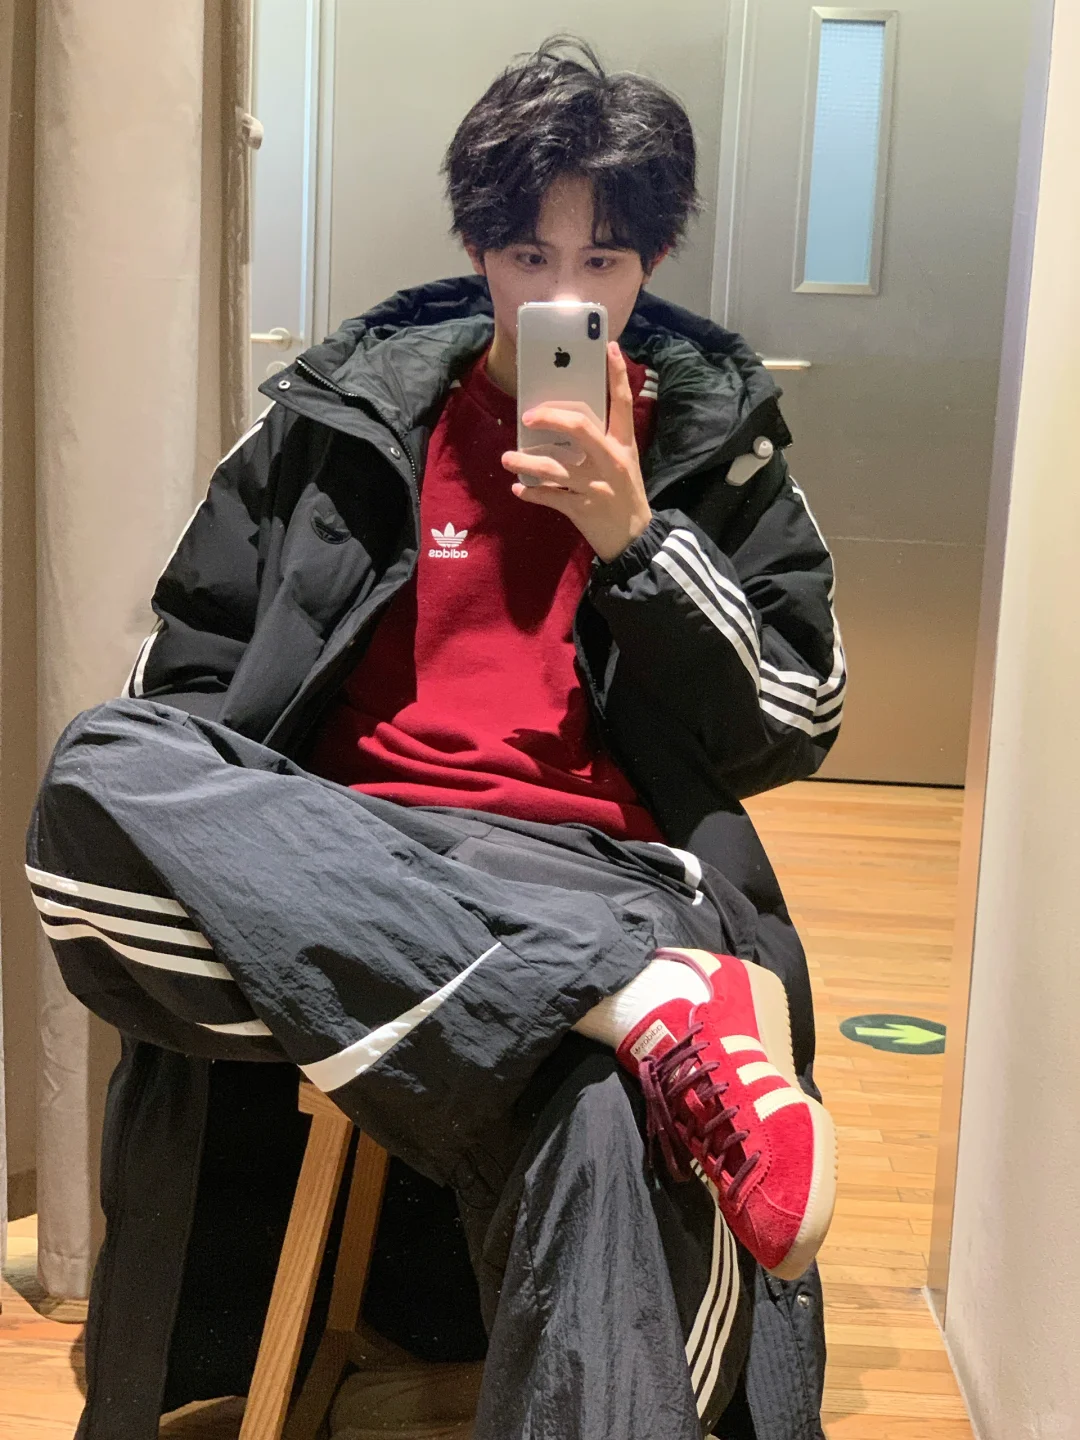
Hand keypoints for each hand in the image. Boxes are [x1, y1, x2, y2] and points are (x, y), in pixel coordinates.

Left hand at [501, 342, 652, 563]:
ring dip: (525, 462)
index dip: (617, 374)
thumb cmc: (625, 494)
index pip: (622, 403)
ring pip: (553, 467)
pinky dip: (530, 493)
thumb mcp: (623, 462)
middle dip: (550, 417)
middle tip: (528, 416)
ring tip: (507, 458)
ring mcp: (595, 486)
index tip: (610, 347)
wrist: (635, 538)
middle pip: (579, 427)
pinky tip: (519, 488)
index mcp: (623, 444)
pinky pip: (549, 496)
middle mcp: (610, 461)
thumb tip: (568, 419)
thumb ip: (603, 441)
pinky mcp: (582, 508)